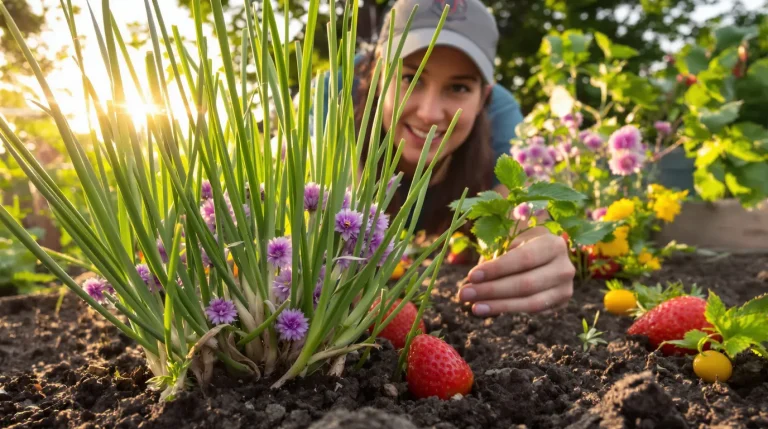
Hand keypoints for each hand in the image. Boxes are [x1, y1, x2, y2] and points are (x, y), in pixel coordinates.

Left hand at [458, 226, 574, 315]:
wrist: (542, 249)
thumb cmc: (519, 240)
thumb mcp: (509, 238)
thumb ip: (496, 254)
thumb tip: (475, 280)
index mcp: (553, 244)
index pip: (524, 259)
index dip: (497, 269)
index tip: (472, 276)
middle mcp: (564, 267)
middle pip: (526, 284)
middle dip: (492, 290)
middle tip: (464, 294)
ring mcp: (565, 288)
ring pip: (530, 302)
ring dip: (498, 305)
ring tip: (473, 307)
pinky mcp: (560, 303)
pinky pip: (532, 310)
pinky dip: (506, 309)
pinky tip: (485, 308)